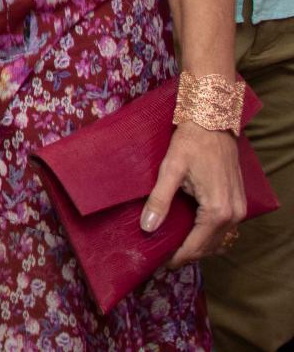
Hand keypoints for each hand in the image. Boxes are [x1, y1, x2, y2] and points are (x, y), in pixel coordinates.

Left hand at [145, 121, 244, 267]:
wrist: (213, 124)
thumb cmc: (190, 144)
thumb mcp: (170, 170)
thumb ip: (160, 200)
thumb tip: (148, 227)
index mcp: (217, 210)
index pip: (196, 246)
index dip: (178, 257)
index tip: (161, 264)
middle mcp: (233, 214)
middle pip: (208, 247)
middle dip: (187, 255)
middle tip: (164, 258)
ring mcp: (239, 209)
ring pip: (218, 240)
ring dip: (199, 247)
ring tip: (175, 248)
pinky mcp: (238, 202)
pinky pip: (224, 229)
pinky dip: (209, 236)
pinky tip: (191, 233)